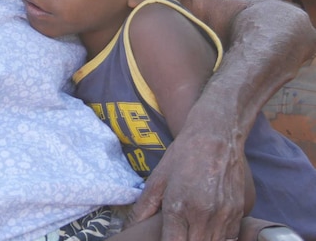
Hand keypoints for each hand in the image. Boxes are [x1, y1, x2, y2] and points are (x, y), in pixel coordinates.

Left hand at [127, 123, 246, 240]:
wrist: (217, 137)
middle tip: (177, 234)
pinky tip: (207, 232)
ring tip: (191, 232)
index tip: (165, 239)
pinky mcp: (239, 213)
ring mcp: (224, 216)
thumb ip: (144, 207)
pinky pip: (230, 238)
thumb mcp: (157, 178)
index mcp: (179, 207)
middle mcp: (203, 216)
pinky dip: (218, 239)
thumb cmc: (183, 156)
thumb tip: (128, 227)